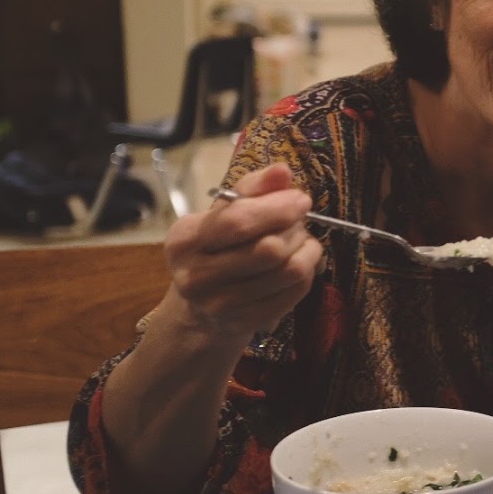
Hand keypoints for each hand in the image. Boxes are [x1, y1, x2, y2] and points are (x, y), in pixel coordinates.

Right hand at [164, 163, 320, 338]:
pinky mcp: (245, 322)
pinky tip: (300, 264)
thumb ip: (253, 189)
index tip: (301, 199)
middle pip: (269, 249)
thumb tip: (283, 171)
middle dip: (295, 229)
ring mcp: (220, 304)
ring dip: (307, 251)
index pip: (237, 222)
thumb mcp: (223, 214)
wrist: (201, 308)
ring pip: (288, 271)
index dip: (276, 208)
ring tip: (303, 242)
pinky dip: (307, 273)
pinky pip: (295, 292)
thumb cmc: (218, 249)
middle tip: (300, 222)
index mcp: (185, 240)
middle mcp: (195, 276)